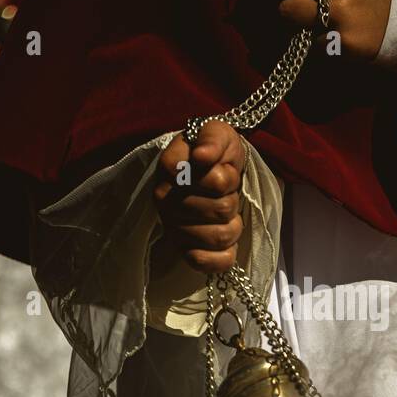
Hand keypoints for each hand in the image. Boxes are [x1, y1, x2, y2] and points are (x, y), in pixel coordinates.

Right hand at [152, 121, 244, 273]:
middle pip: (222, 210)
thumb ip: (212, 140)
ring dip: (233, 227)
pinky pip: (203, 262)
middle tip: (225, 194)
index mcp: (171, 167)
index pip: (216, 182)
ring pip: (218, 236)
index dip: (229, 177)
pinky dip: (223, 257)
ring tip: (226, 215)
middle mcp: (164, 198)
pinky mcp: (179, 248)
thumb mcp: (218, 134)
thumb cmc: (215, 153)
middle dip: (233, 201)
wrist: (209, 172)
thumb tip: (202, 156)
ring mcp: (170, 225)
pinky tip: (226, 244)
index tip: (223, 169)